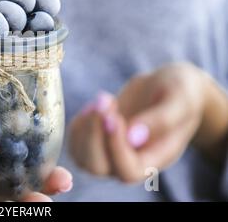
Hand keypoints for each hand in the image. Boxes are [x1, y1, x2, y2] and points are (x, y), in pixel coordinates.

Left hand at [69, 62, 207, 181]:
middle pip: (97, 167)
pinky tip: (95, 105)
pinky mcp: (99, 138)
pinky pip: (76, 142)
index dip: (115, 147)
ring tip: (104, 99)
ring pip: (82, 157)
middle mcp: (131, 160)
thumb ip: (161, 119)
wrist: (171, 86)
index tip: (115, 115)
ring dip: (84, 128)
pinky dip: (78, 124)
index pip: (128, 170)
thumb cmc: (181, 92)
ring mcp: (112, 151)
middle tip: (105, 101)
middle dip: (93, 135)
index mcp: (155, 159)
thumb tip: (133, 137)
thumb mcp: (179, 99)